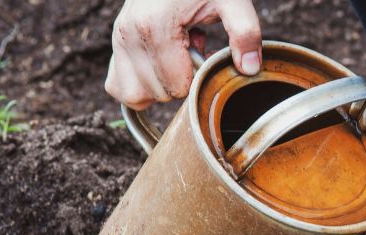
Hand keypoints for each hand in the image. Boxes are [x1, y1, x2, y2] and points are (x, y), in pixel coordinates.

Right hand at [105, 0, 261, 109]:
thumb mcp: (232, 2)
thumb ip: (245, 33)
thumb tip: (249, 69)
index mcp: (155, 27)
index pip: (176, 86)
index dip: (197, 79)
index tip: (206, 53)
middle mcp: (129, 35)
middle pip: (158, 94)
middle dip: (181, 81)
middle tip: (193, 51)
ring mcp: (118, 38)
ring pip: (134, 94)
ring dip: (161, 84)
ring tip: (178, 55)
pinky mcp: (116, 41)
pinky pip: (118, 84)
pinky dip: (141, 83)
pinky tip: (161, 62)